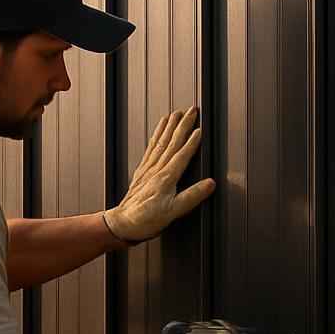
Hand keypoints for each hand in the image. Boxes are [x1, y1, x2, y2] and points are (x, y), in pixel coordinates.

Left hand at [103, 107, 214, 244]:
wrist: (123, 223)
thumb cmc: (147, 220)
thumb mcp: (174, 212)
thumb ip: (192, 196)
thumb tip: (210, 184)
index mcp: (166, 177)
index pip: (182, 154)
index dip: (192, 141)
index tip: (201, 128)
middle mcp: (156, 169)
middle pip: (172, 142)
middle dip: (183, 125)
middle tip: (191, 110)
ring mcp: (148, 169)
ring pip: (161, 142)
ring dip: (169, 126)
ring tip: (176, 113)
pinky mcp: (141, 171)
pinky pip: (151, 148)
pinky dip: (156, 136)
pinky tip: (159, 129)